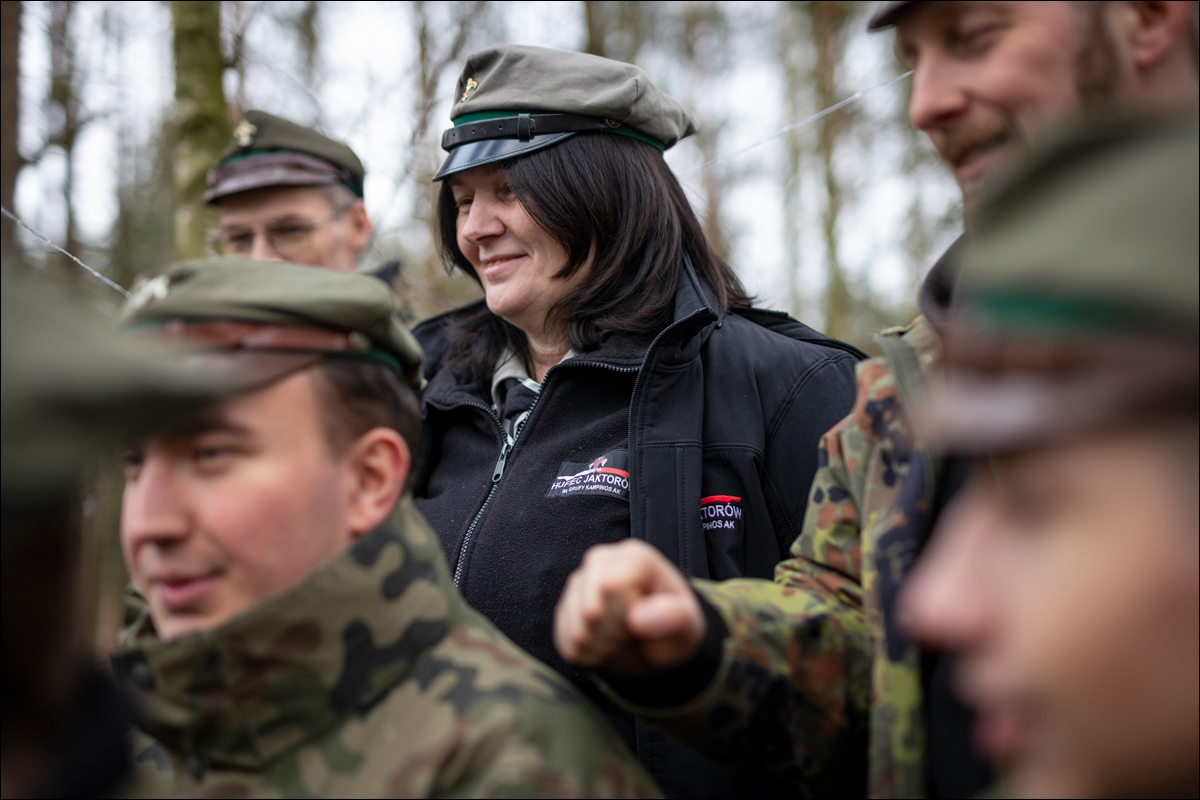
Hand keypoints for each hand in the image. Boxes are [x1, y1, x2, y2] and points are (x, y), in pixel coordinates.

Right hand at [554, 539, 705, 673]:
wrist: (655, 643)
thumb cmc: (672, 626)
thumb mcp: (687, 625)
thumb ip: (673, 618)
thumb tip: (639, 618)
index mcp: (634, 556)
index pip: (610, 585)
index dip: (626, 614)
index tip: (642, 620)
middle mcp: (601, 561)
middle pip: (590, 610)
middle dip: (613, 634)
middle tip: (632, 634)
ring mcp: (579, 583)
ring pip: (576, 629)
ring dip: (601, 647)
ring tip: (620, 639)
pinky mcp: (565, 607)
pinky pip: (565, 641)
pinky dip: (586, 654)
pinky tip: (604, 645)